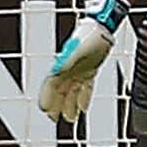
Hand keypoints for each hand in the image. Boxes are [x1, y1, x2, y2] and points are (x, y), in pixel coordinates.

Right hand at [38, 0, 123, 119]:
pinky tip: (84, 108)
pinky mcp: (90, 70)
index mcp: (62, 63)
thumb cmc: (88, 35)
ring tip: (70, 118)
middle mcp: (69, 68)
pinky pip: (85, 88)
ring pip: (71, 91)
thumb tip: (56, 71)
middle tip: (53, 117)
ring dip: (69, 105)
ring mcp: (79, 70)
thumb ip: (66, 61)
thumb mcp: (76, 49)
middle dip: (56, 104)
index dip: (46, 96)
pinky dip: (83, 98)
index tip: (44, 108)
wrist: (102, 27)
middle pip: (59, 90)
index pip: (51, 84)